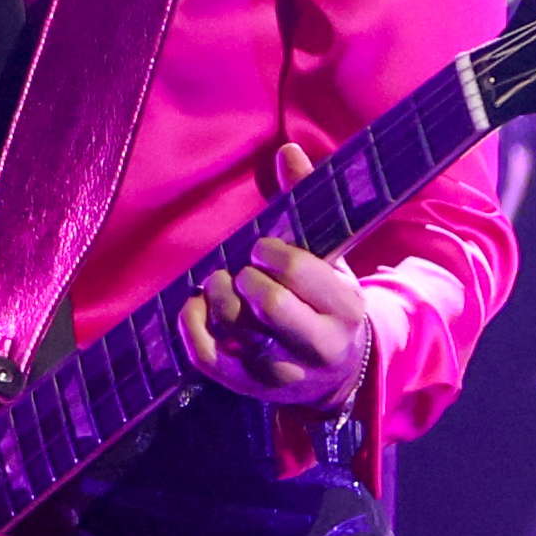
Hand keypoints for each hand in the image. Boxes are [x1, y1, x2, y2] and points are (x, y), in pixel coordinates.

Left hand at [180, 144, 377, 409]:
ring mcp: (283, 371)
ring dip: (215, 299)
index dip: (270, 253)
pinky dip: (191, 327)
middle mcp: (319, 345)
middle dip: (244, 279)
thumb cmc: (324, 299)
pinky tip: (192, 307)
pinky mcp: (248, 386)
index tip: (260, 248)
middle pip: (270, 305)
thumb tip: (288, 150)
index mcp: (344, 306)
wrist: (337, 371)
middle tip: (239, 270)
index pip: (299, 273)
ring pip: (237, 333)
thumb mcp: (329, 256)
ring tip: (216, 283)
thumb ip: (308, 203)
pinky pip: (208, 357)